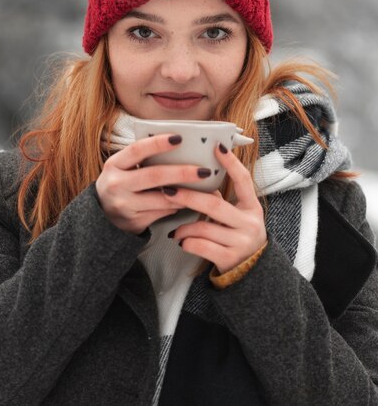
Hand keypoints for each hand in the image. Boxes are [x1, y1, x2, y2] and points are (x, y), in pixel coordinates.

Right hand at [95, 134, 213, 234]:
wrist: (102, 216)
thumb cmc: (121, 184)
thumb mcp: (123, 168)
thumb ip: (143, 158)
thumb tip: (179, 145)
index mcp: (114, 164)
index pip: (136, 150)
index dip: (157, 143)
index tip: (179, 138)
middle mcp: (116, 184)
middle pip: (154, 176)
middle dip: (182, 172)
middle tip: (204, 170)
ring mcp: (124, 205)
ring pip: (162, 198)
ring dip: (186, 193)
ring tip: (204, 188)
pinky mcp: (134, 222)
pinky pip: (163, 212)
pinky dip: (178, 206)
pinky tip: (188, 200)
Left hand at [165, 143, 266, 273]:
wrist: (252, 273)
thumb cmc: (237, 238)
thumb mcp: (237, 217)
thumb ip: (221, 201)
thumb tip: (195, 179)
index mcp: (252, 208)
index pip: (243, 180)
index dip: (231, 163)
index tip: (217, 146)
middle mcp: (250, 223)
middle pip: (214, 205)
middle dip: (188, 197)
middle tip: (168, 190)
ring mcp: (241, 242)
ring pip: (203, 228)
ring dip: (183, 227)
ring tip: (175, 230)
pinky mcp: (229, 259)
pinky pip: (200, 246)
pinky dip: (186, 242)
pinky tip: (182, 242)